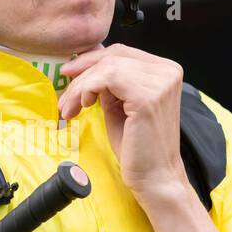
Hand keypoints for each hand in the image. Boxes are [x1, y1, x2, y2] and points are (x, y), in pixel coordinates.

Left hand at [57, 44, 189, 200]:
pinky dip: (88, 89)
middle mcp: (168, 71)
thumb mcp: (121, 106)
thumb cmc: (139, 148)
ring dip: (81, 86)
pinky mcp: (148, 95)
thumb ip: (110, 85)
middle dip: (82, 72)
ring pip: (107, 66)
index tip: (69, 73)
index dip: (91, 59)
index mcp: (165, 71)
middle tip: (64, 93)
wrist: (155, 178)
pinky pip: (107, 78)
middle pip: (114, 55)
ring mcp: (160, 81)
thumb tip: (86, 65)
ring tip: (70, 108)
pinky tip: (83, 106)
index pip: (122, 52)